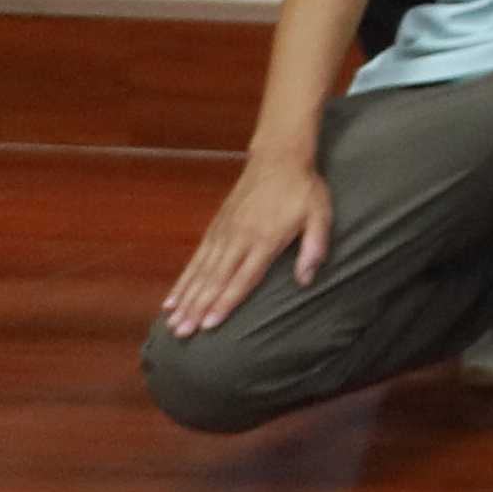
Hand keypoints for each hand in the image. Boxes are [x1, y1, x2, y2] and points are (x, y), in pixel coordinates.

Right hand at [159, 152, 330, 340]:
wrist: (278, 158)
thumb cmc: (303, 189)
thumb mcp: (321, 214)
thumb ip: (315, 247)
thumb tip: (305, 280)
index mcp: (266, 239)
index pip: (243, 277)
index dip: (226, 302)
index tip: (210, 324)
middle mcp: (239, 239)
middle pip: (216, 280)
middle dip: (197, 308)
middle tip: (182, 333)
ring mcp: (224, 233)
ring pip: (201, 272)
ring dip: (186, 299)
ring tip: (172, 323)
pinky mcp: (215, 228)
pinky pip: (196, 259)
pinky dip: (182, 281)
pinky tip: (171, 299)